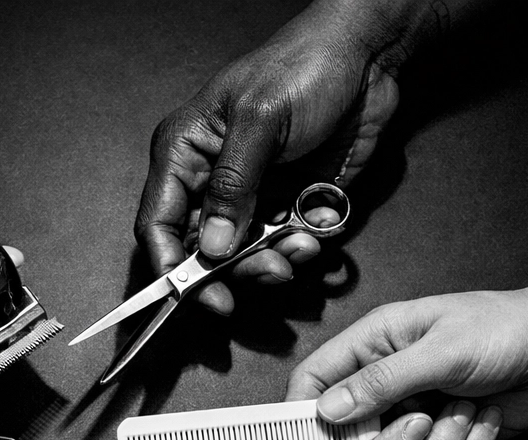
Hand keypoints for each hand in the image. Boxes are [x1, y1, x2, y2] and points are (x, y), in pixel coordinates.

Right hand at [134, 0, 414, 314]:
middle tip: (270, 270)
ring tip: (301, 246)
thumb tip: (214, 246)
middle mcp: (211, 183)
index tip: (198, 295)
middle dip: (235, 271)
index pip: (159, 226)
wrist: (368, 57)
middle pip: (204, 254)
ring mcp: (250, 199)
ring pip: (245, 258)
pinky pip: (284, 248)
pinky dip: (300, 250)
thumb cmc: (304, 67)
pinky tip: (316, 233)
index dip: (172, 268)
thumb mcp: (259, 121)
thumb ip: (233, 186)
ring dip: (273, 262)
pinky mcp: (287, 207)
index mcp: (185, 155)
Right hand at [284, 263, 527, 439]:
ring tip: (465, 411)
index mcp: (371, 346)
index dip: (299, 426)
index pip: (311, 387)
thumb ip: (379, 382)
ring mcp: (409, 417)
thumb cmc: (507, 330)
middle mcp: (382, 386)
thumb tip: (328, 411)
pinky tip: (483, 420)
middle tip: (422, 424)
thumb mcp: (441, 350)